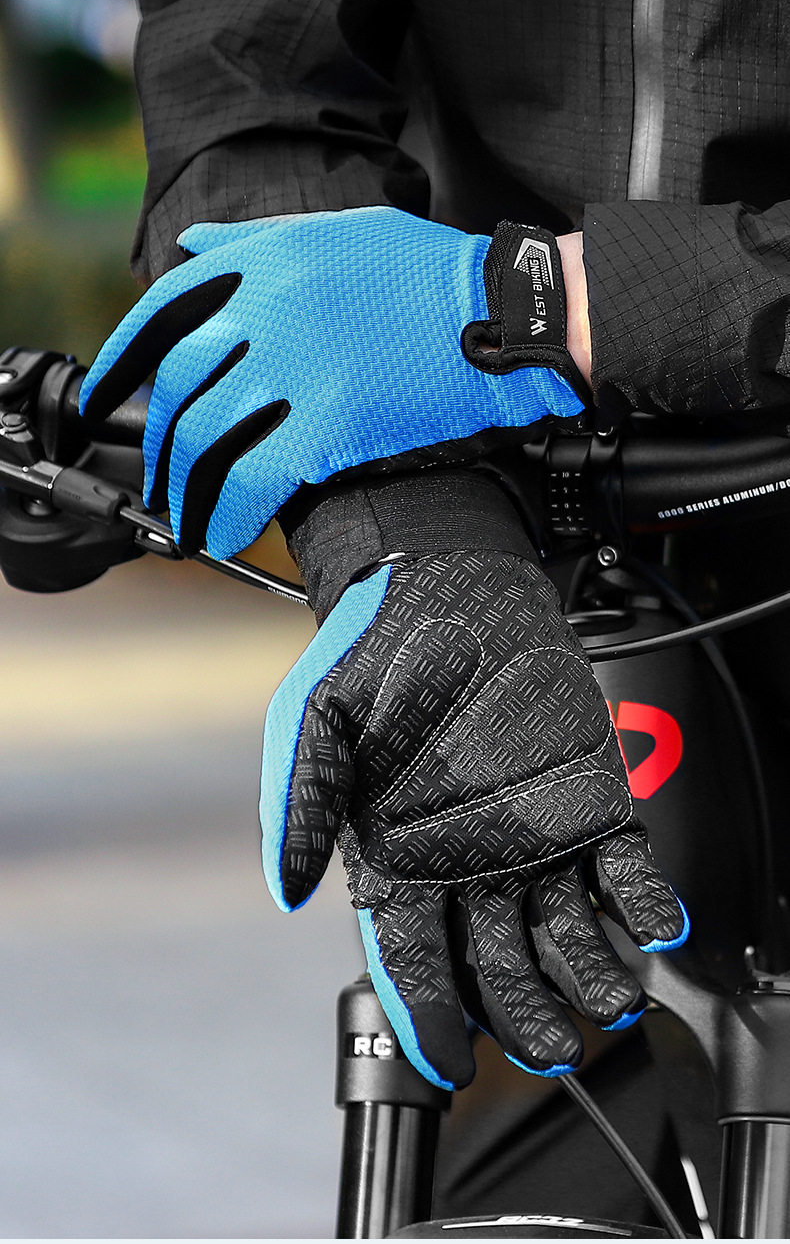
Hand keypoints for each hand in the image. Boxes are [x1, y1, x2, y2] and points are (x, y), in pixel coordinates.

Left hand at [79, 208, 585, 558]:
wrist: (509, 315)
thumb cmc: (432, 279)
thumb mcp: (340, 232)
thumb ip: (257, 243)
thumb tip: (188, 248)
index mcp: (269, 259)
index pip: (164, 312)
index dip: (121, 362)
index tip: (105, 397)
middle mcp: (269, 306)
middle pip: (180, 387)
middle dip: (161, 444)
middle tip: (164, 479)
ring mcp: (295, 364)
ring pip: (206, 438)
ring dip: (188, 490)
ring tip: (189, 519)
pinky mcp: (327, 420)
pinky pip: (251, 479)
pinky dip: (229, 513)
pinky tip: (227, 533)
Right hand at [260, 550, 687, 1087]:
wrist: (441, 579)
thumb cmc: (372, 649)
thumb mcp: (313, 720)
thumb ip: (302, 804)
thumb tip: (289, 891)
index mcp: (398, 855)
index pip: (412, 957)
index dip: (429, 1016)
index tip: (450, 1064)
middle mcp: (467, 857)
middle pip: (497, 963)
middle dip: (523, 1015)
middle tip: (552, 1047)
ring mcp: (531, 830)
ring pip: (564, 929)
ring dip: (591, 972)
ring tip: (613, 1003)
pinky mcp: (585, 795)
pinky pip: (619, 864)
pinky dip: (643, 899)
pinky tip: (656, 926)